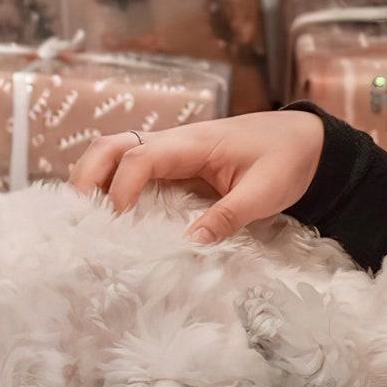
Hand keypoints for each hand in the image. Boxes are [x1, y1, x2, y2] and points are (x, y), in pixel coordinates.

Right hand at [67, 109, 325, 244]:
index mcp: (194, 143)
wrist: (308, 140)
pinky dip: (114, 186)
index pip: (139, 156)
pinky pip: (135, 169)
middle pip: (112, 145)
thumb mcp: (264, 193)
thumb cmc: (287, 160)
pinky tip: (110, 219)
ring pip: (117, 153)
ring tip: (85, 221)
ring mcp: (174, 151)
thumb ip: (227, 217)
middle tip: (78, 220)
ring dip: (94, 180)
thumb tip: (188, 246)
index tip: (115, 224)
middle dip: (87, 177)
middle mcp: (176, 141)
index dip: (120, 189)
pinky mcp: (178, 164)